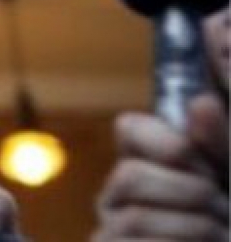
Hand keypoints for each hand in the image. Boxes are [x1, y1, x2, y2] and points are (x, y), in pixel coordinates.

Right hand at [94, 103, 228, 240]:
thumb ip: (223, 145)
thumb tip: (202, 103)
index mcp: (148, 164)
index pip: (128, 128)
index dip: (163, 141)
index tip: (198, 161)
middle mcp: (121, 195)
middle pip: (128, 175)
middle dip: (188, 194)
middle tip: (223, 211)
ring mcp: (111, 232)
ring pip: (134, 218)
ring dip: (193, 230)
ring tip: (219, 237)